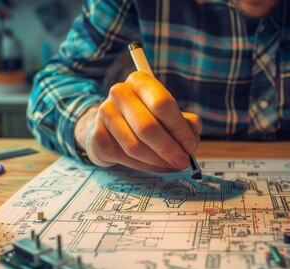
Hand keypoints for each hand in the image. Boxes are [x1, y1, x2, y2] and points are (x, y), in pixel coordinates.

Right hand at [75, 71, 201, 171]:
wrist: (109, 127)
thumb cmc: (145, 117)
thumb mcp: (168, 114)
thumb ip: (185, 123)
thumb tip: (192, 138)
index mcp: (140, 81)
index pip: (163, 104)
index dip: (179, 128)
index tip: (191, 146)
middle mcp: (120, 93)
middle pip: (148, 127)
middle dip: (169, 149)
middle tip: (183, 161)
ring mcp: (105, 113)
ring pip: (136, 146)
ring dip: (158, 161)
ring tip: (171, 165)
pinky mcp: (97, 136)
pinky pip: (125, 158)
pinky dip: (145, 166)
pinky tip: (155, 166)